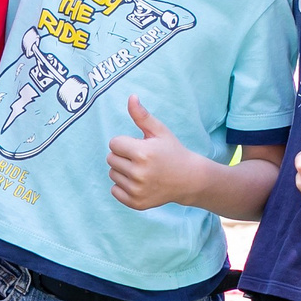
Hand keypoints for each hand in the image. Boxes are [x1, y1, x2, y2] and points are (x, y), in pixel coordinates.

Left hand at [106, 96, 200, 210]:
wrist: (189, 179)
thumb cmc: (172, 151)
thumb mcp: (160, 131)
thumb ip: (142, 116)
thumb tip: (131, 97)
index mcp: (143, 153)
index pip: (114, 143)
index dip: (125, 142)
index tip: (140, 146)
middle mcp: (139, 173)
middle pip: (110, 159)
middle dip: (123, 156)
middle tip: (141, 159)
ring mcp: (137, 190)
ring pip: (112, 174)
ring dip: (123, 171)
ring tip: (142, 170)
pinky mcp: (136, 203)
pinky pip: (114, 190)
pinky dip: (123, 186)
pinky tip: (139, 183)